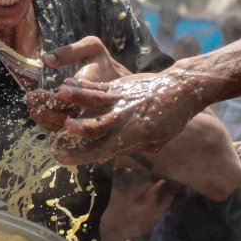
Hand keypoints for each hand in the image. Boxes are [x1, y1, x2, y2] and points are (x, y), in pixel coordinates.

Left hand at [27, 37, 132, 131]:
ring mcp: (92, 120)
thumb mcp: (91, 47)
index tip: (34, 93)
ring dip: (45, 119)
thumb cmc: (103, 61)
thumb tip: (46, 60)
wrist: (126, 83)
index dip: (49, 98)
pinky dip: (52, 124)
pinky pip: (69, 131)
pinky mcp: (87, 126)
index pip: (69, 98)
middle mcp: (95, 108)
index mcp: (96, 86)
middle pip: (66, 116)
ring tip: (31, 109)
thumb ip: (69, 52)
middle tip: (29, 99)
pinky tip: (39, 117)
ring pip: (66, 127)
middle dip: (44, 109)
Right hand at [38, 70, 204, 164]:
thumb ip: (131, 147)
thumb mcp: (156, 140)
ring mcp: (121, 99)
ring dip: (77, 97)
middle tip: (63, 127)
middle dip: (80, 127)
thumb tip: (106, 156)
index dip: (81, 154)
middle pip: (98, 124)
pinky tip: (66, 83)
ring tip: (59, 93)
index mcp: (133, 135)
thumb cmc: (171, 118)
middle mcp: (125, 117)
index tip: (60, 157)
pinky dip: (83, 85)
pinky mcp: (120, 85)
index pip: (103, 149)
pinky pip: (99, 86)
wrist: (181, 88)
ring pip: (96, 100)